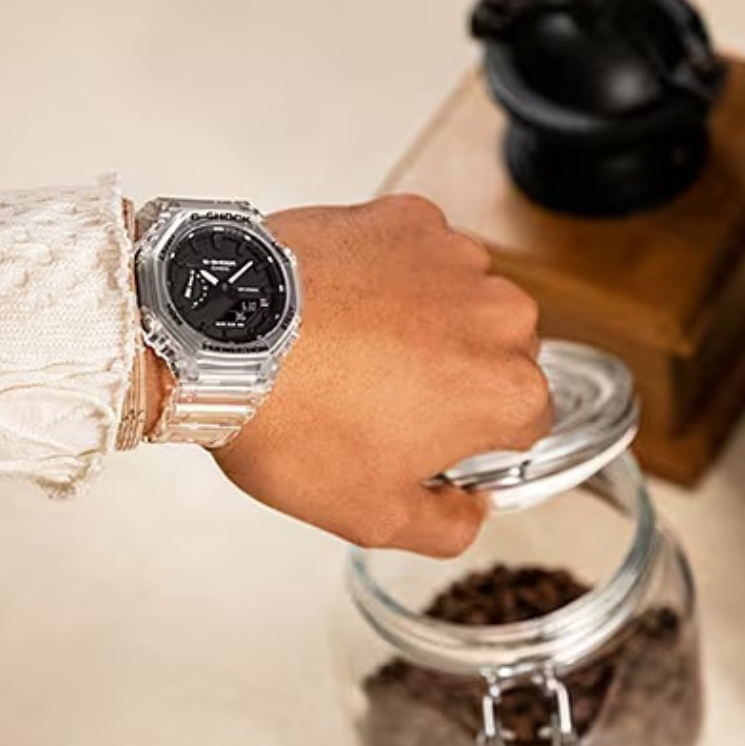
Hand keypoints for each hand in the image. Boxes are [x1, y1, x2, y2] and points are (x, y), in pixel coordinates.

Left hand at [203, 195, 549, 556]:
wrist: (215, 336)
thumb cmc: (294, 423)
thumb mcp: (373, 516)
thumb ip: (448, 526)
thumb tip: (470, 509)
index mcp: (507, 391)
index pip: (529, 421)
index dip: (479, 438)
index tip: (434, 438)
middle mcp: (500, 315)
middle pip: (503, 356)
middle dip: (461, 377)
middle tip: (387, 397)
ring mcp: (455, 258)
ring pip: (466, 302)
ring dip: (433, 324)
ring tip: (360, 348)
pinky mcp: (409, 219)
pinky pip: (423, 257)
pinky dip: (397, 277)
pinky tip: (348, 304)